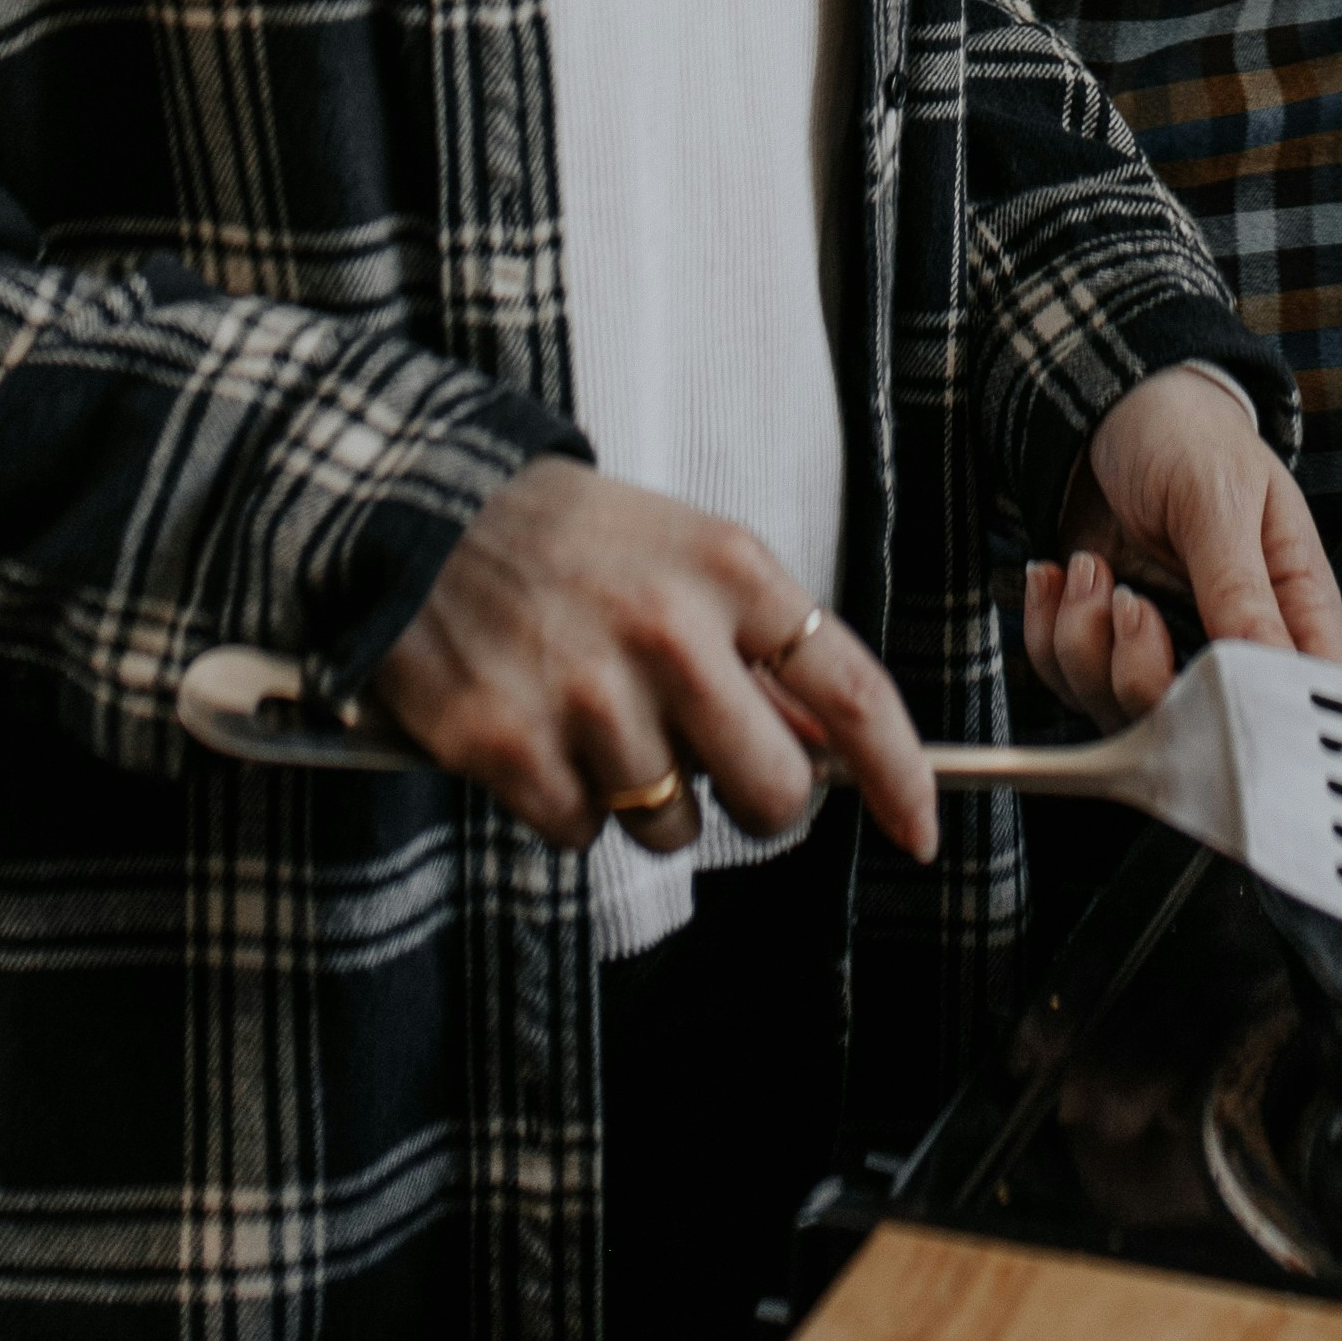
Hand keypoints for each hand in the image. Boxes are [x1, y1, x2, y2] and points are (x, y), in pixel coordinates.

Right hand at [370, 458, 937, 863]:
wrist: (422, 506)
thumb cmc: (573, 538)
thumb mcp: (688, 553)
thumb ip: (761, 646)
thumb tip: (830, 752)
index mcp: (731, 572)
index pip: (852, 691)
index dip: (898, 773)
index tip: (918, 828)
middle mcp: (671, 634)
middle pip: (775, 793)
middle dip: (757, 801)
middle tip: (711, 764)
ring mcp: (589, 696)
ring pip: (672, 827)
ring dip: (644, 797)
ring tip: (594, 713)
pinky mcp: (510, 747)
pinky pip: (581, 834)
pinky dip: (565, 804)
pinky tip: (539, 731)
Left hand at [1022, 367, 1341, 725]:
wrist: (1110, 405)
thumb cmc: (1186, 434)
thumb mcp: (1218, 497)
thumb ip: (1240, 586)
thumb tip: (1269, 666)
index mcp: (1289, 603)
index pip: (1302, 693)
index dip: (1262, 717)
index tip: (1206, 687)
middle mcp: (1231, 638)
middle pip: (1201, 724)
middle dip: (1143, 675)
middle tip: (1130, 602)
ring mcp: (1166, 646)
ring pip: (1124, 710)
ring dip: (1087, 643)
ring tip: (1091, 570)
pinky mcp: (1107, 643)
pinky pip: (1069, 680)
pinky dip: (1050, 632)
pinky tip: (1062, 575)